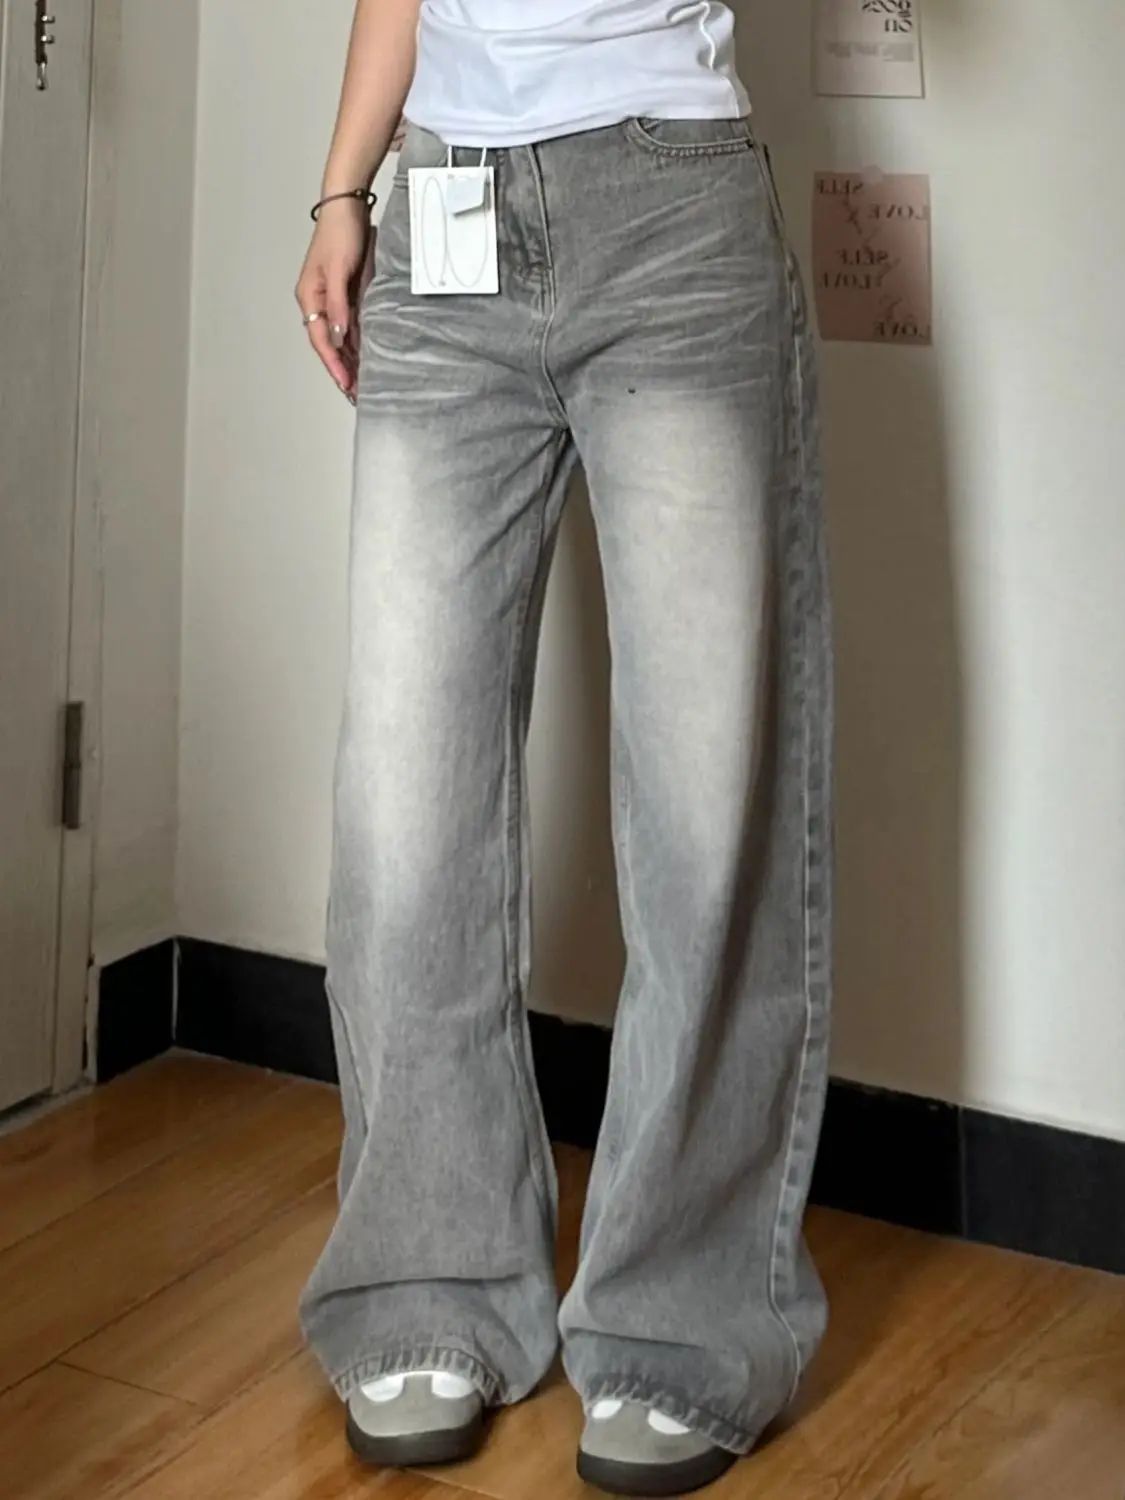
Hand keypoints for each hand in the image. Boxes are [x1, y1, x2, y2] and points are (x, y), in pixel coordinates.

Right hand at [295, 201, 374, 402]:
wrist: (348, 206)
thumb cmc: (340, 233)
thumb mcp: (338, 270)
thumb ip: (338, 304)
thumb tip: (338, 335)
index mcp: (309, 297)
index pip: (320, 340)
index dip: (333, 364)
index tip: (346, 383)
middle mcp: (317, 301)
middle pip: (328, 343)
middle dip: (341, 369)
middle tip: (356, 393)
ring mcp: (331, 297)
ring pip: (339, 337)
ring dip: (349, 359)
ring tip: (362, 382)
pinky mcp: (345, 292)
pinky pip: (349, 324)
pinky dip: (356, 342)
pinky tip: (365, 356)